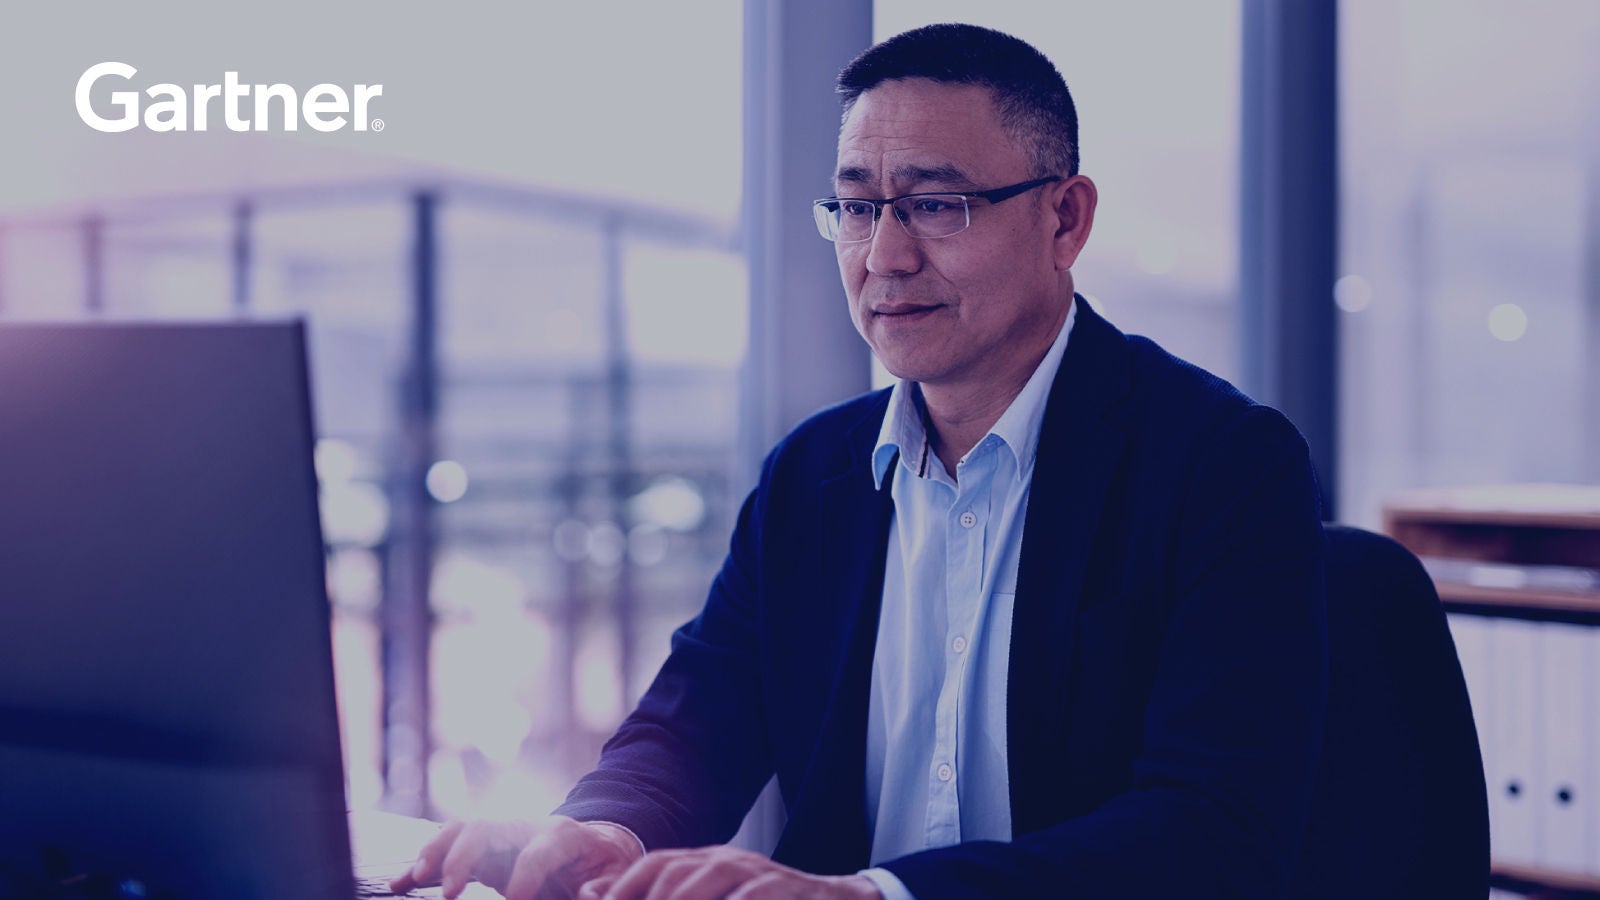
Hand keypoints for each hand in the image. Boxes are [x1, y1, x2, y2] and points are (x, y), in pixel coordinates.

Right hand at [389, 815, 641, 898]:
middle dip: (465, 857)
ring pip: (459, 830)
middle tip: (452, 893)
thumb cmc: (604, 864)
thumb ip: (605, 885)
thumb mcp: (616, 873)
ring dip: (434, 852)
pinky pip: (448, 848)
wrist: (594, 844)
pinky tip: (399, 882)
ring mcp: (500, 835)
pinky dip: (424, 862)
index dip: (527, 875)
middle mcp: (525, 827)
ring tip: (413, 879)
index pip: (539, 850)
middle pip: (486, 828)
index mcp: (562, 835)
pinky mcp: (483, 849)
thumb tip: (590, 895)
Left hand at [576, 845, 881, 899]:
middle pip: (674, 874)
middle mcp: (728, 862)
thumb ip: (658, 894)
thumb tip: (591, 892)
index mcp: (706, 862)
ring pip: (707, 880)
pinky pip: (752, 897)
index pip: (655, 866)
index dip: (624, 888)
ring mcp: (758, 874)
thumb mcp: (712, 897)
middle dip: (646, 898)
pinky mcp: (785, 890)